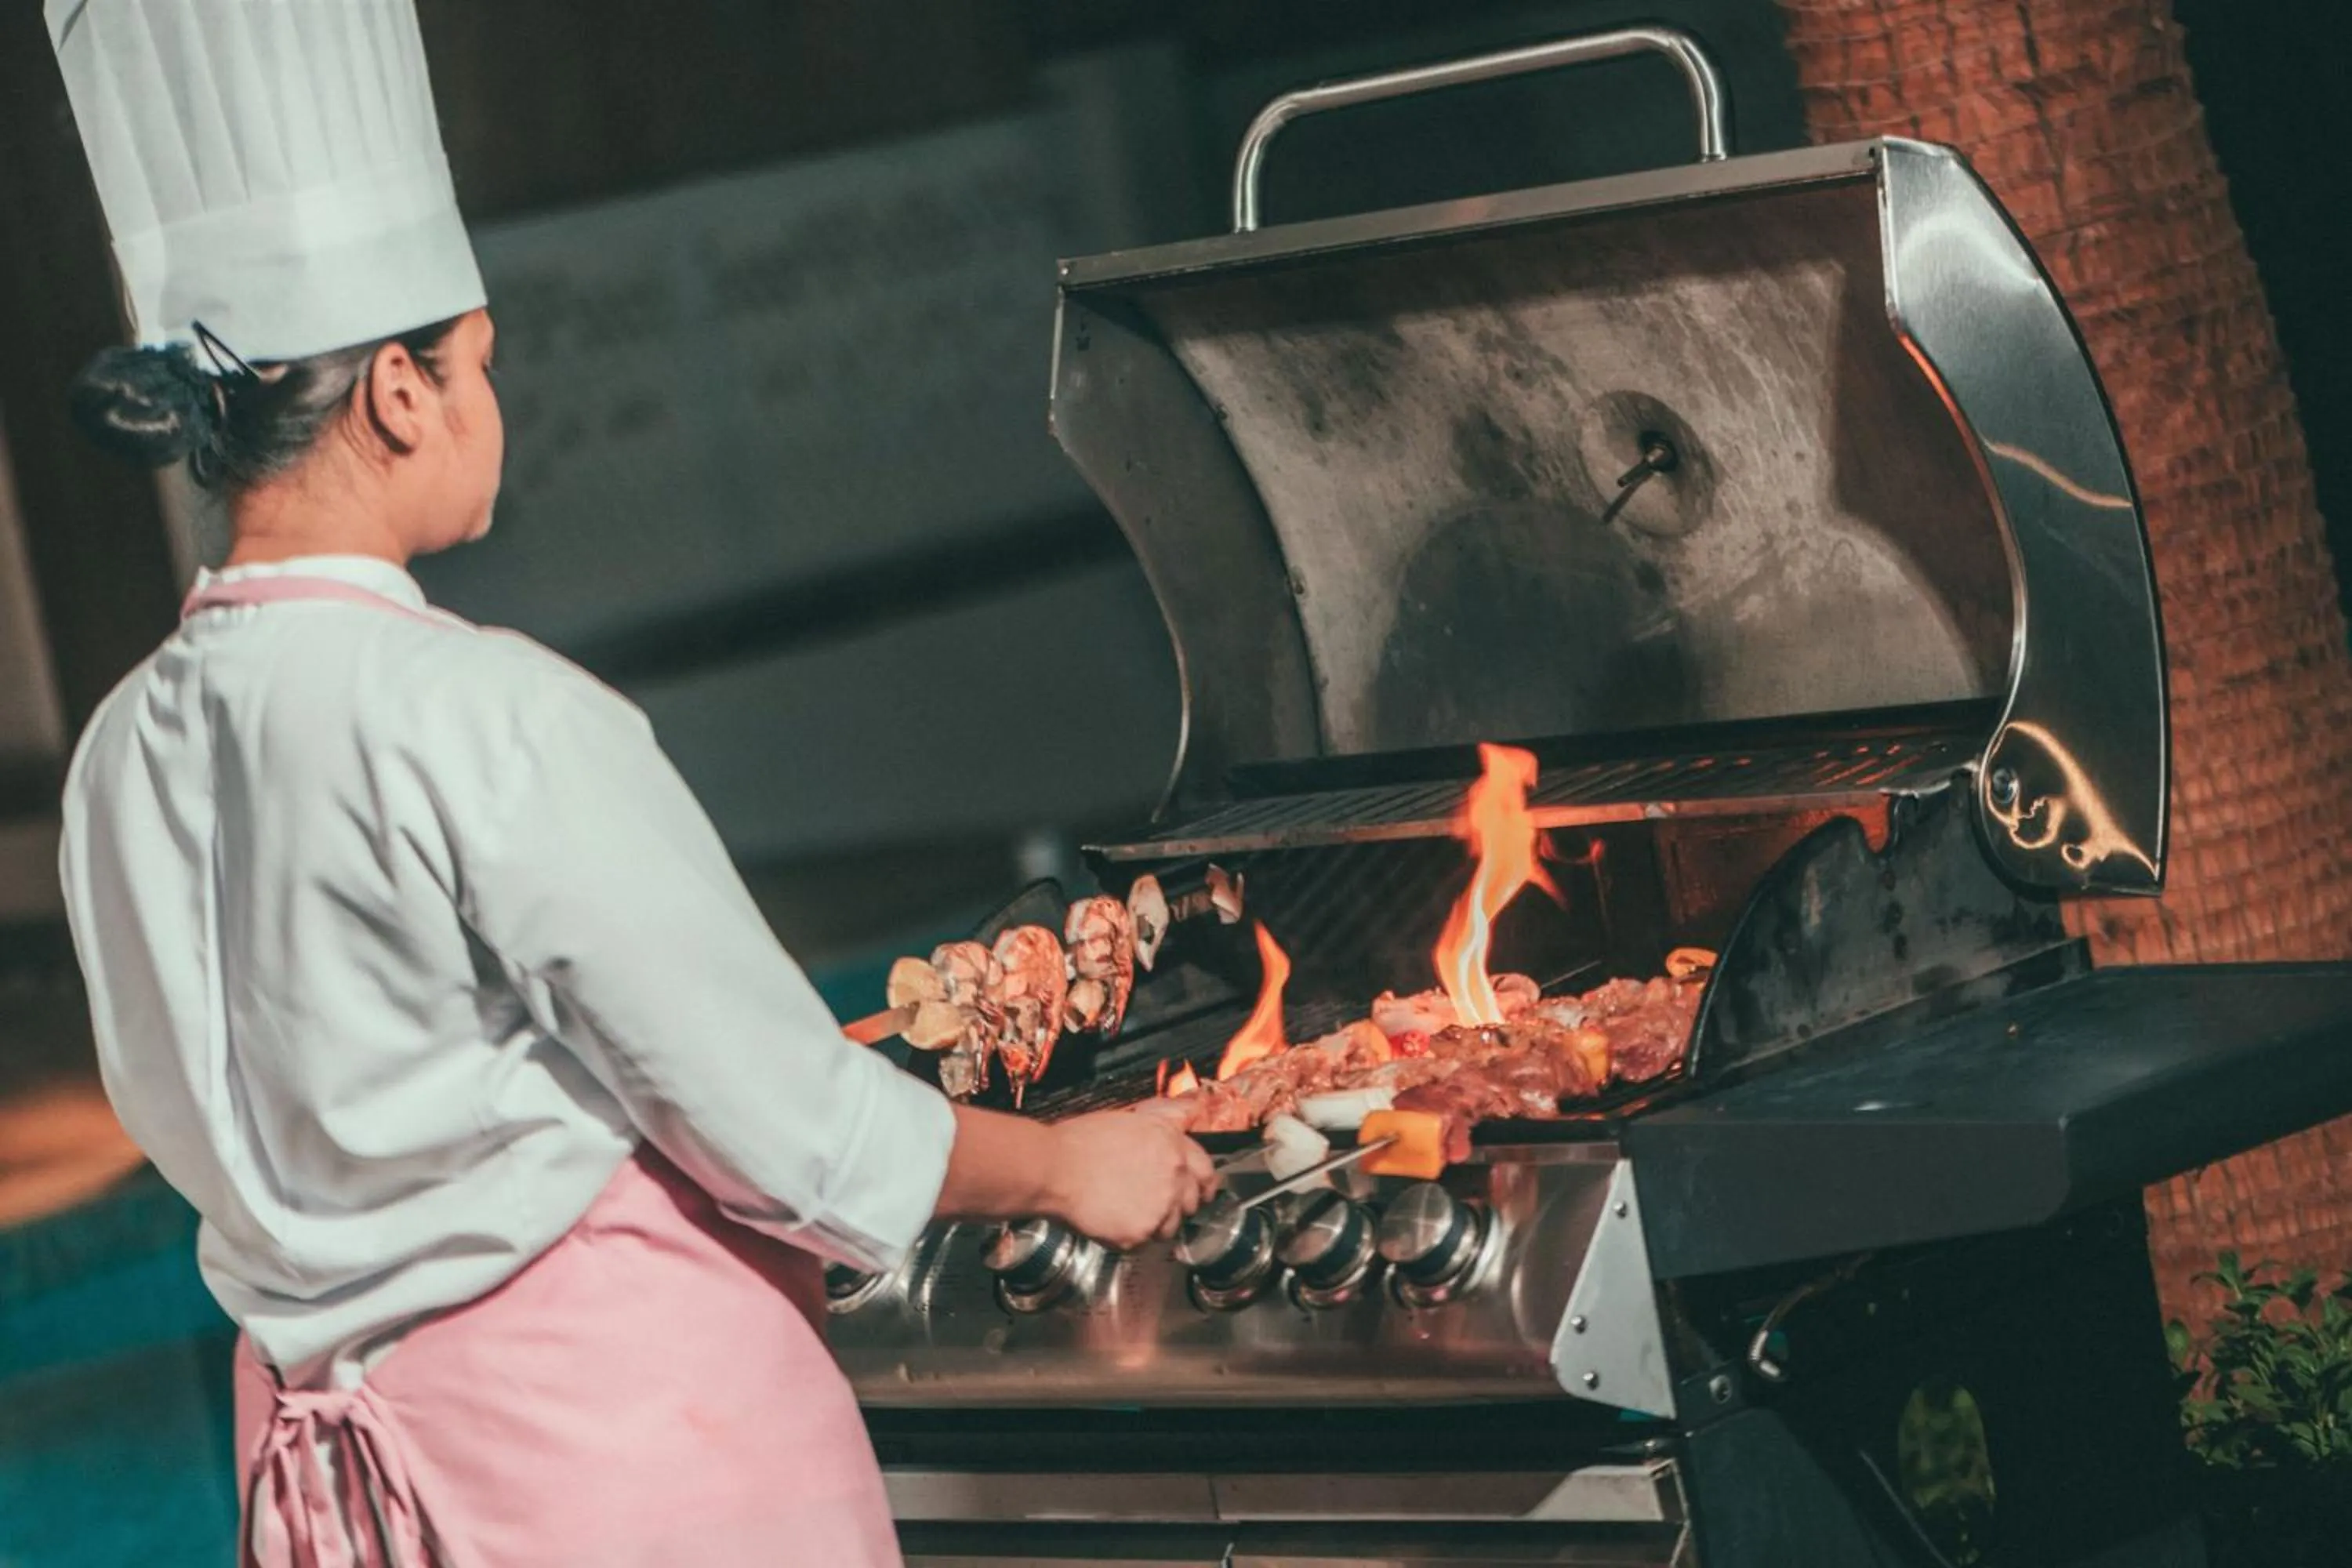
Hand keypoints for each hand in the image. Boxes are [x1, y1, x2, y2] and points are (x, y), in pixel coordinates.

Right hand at [1045, 1101, 1217, 1248]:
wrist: (1053, 1168)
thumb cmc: (1079, 1143)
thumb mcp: (1129, 1120)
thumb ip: (1161, 1127)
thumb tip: (1181, 1122)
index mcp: (1172, 1144)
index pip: (1206, 1170)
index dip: (1203, 1184)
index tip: (1201, 1192)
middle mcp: (1173, 1175)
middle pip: (1191, 1203)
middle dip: (1176, 1206)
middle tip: (1152, 1205)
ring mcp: (1159, 1206)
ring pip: (1169, 1228)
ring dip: (1153, 1225)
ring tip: (1124, 1213)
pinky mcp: (1140, 1233)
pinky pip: (1143, 1243)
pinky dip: (1129, 1237)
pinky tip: (1110, 1221)